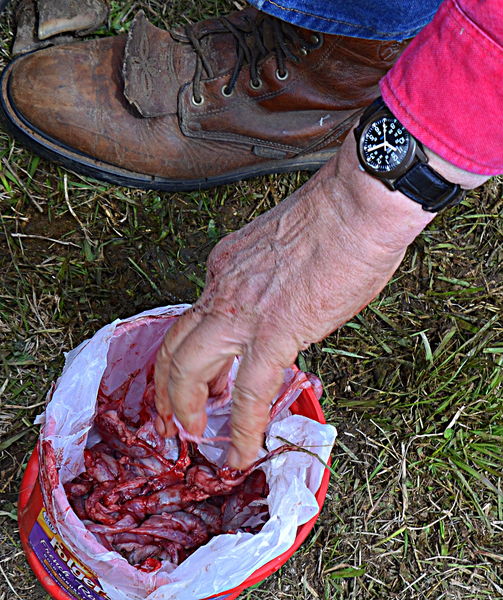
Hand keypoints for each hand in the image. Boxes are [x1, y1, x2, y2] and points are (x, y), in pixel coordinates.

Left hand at [155, 130, 437, 468]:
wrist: (359, 202)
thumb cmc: (336, 216)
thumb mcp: (283, 246)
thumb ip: (270, 281)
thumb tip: (283, 309)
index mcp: (225, 265)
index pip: (195, 318)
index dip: (190, 353)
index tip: (199, 377)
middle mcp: (222, 288)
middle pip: (173, 346)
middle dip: (166, 389)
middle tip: (170, 417)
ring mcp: (243, 311)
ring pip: (189, 369)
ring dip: (185, 410)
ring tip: (193, 437)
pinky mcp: (275, 332)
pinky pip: (248, 392)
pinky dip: (242, 428)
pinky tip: (242, 450)